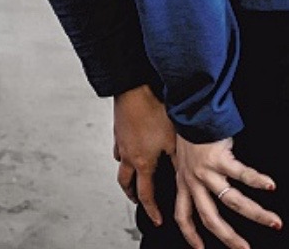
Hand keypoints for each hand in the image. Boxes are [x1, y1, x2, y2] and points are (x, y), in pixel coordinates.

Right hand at [113, 84, 174, 226]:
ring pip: (120, 167)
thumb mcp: (175, 141)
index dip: (152, 210)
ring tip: (134, 180)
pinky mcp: (119, 130)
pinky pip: (119, 150)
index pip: (146, 194)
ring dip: (127, 177)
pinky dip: (125, 156)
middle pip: (126, 183)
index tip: (157, 220)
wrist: (134, 89)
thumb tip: (189, 178)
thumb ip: (179, 162)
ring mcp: (121, 143)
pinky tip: (132, 150)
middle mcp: (128, 156)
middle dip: (133, 197)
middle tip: (140, 204)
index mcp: (143, 162)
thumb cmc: (154, 112)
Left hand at [173, 135, 278, 248]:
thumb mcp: (182, 161)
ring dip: (255, 213)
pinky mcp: (218, 157)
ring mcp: (205, 170)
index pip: (182, 214)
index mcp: (184, 182)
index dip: (190, 234)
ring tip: (273, 222)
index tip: (199, 248)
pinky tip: (270, 186)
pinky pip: (241, 173)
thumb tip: (204, 191)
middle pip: (209, 217)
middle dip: (228, 236)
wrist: (189, 111)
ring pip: (231, 200)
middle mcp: (193, 180)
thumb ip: (190, 177)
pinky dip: (257, 180)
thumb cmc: (189, 135)